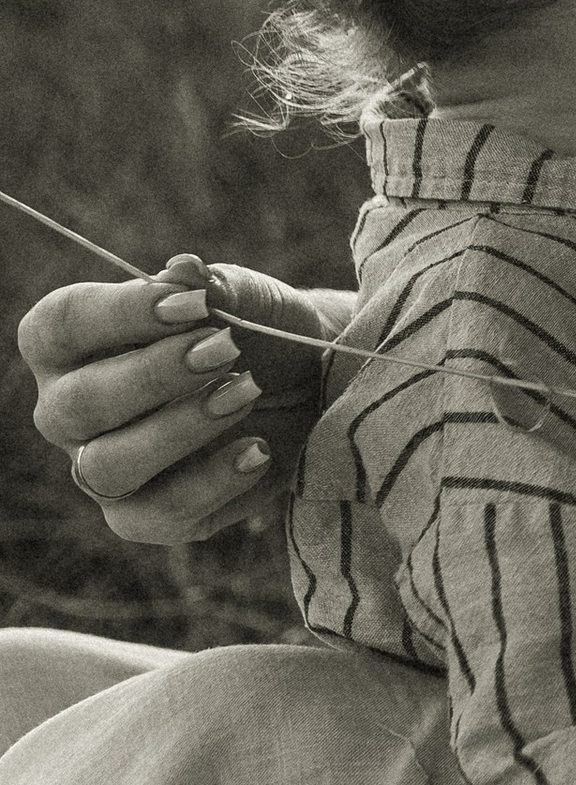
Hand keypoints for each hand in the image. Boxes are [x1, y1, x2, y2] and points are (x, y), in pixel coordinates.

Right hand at [17, 252, 342, 544]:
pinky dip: (212, 482)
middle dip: (154, 376)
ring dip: (180, 429)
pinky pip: (158, 513)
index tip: (194, 305)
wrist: (307, 383)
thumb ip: (214, 287)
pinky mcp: (144, 515)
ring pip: (107, 467)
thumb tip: (185, 269)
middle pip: (77, 404)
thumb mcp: (245, 298)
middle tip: (226, 349)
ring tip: (245, 393)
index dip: (120, 315)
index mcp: (69, 343)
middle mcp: (69, 410)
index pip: (59, 327)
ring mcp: (99, 468)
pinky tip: (259, 449)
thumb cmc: (252, 329)